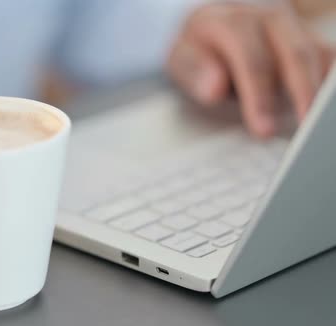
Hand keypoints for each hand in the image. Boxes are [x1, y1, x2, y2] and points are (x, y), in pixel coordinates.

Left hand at [167, 2, 334, 137]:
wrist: (208, 25)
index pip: (252, 58)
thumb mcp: (181, 58)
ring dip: (320, 91)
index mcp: (232, 21)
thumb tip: (214, 87)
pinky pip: (327, 59)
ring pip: (317, 54)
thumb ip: (195, 71)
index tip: (263, 129)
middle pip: (295, 53)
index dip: (259, 95)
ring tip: (318, 127)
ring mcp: (292, 27)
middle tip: (303, 130)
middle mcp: (268, 18)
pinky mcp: (308, 40)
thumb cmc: (197, 48)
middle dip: (301, 94)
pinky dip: (327, 85)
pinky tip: (323, 114)